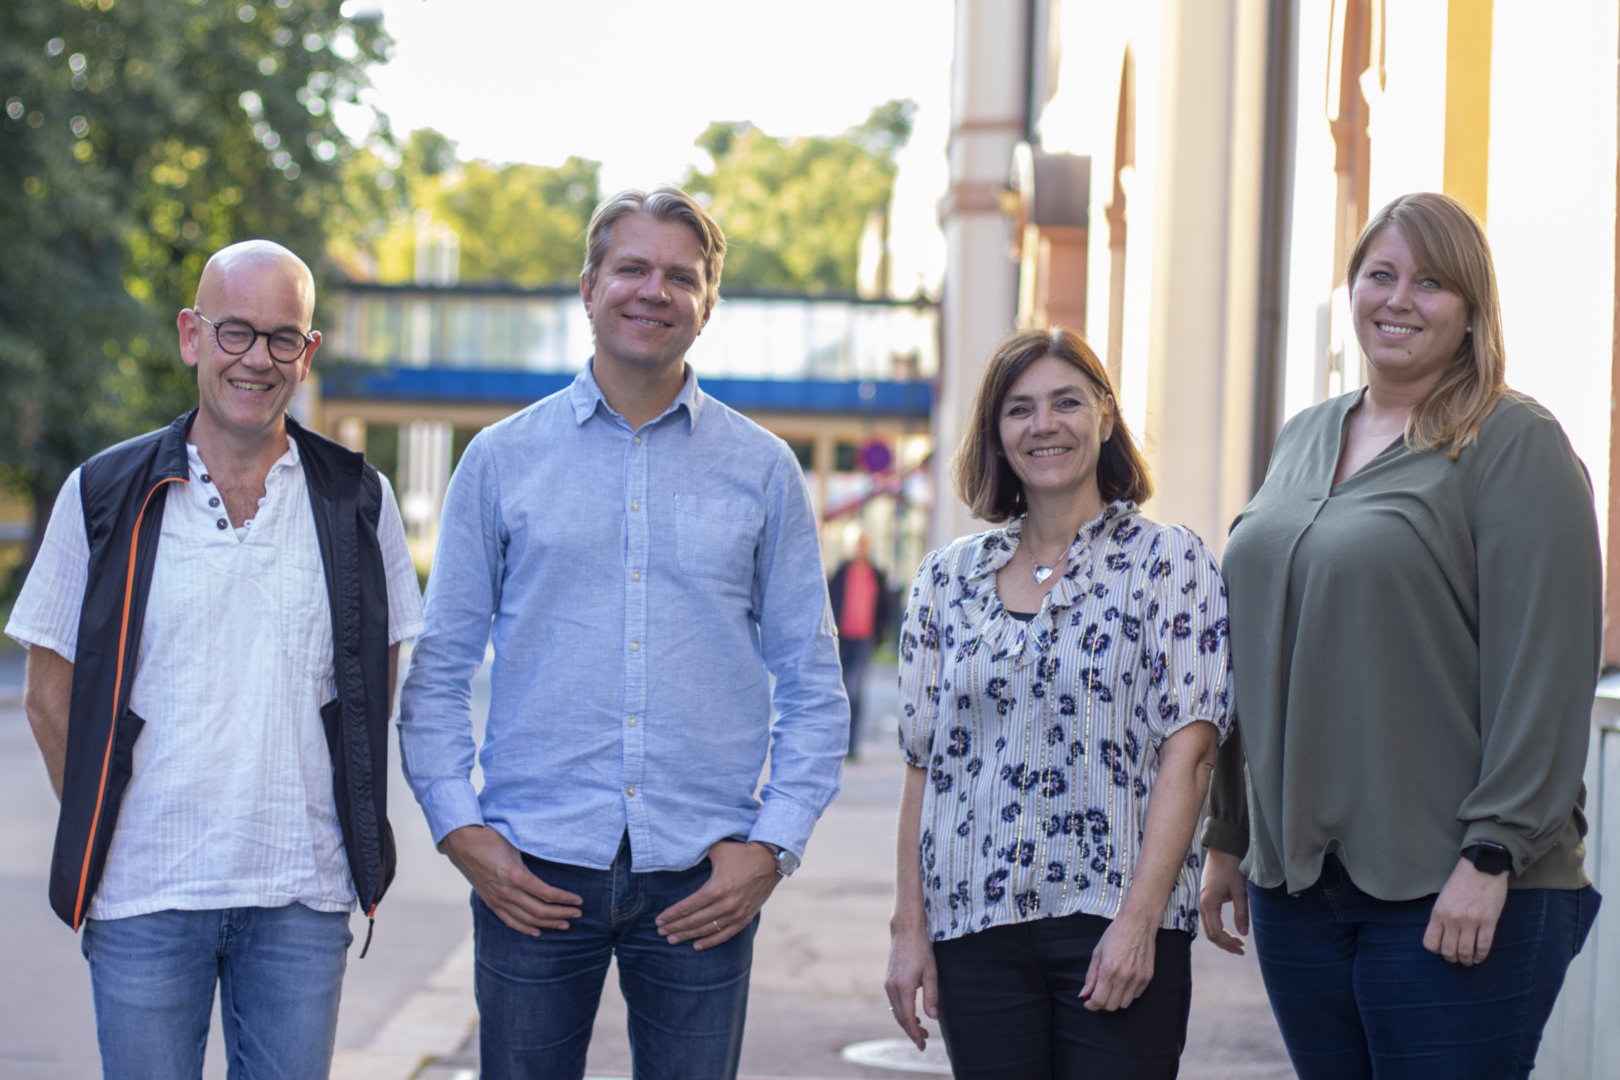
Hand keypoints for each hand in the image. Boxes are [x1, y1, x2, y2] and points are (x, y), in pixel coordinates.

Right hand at [439, 825, 582, 936]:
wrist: (463, 843)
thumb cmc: (492, 838)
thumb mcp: (516, 844)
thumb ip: (533, 856)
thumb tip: (557, 855)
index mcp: (516, 875)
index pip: (547, 894)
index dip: (565, 899)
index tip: (579, 900)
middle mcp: (507, 892)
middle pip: (540, 911)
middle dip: (562, 914)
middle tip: (578, 914)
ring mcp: (498, 900)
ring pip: (527, 919)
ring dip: (548, 924)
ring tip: (565, 924)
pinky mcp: (491, 903)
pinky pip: (510, 921)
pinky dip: (525, 928)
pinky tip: (538, 932)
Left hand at [655, 840, 780, 949]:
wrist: (770, 861)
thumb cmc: (741, 853)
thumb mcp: (718, 850)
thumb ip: (698, 854)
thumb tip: (680, 854)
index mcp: (716, 888)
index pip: (688, 906)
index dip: (671, 915)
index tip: (659, 920)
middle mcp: (726, 904)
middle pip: (693, 921)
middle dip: (675, 927)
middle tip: (661, 932)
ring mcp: (736, 913)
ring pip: (706, 930)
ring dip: (687, 936)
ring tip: (672, 939)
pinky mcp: (745, 918)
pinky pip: (724, 934)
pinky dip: (710, 941)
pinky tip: (696, 945)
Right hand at [884, 920, 937, 1049]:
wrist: (905, 931)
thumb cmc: (921, 950)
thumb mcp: (931, 973)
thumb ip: (932, 996)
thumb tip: (933, 1017)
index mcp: (903, 987)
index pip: (907, 1018)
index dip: (915, 1033)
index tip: (922, 1044)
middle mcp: (892, 988)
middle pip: (900, 1018)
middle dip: (911, 1031)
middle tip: (925, 1040)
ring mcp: (888, 984)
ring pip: (896, 1011)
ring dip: (907, 1022)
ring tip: (922, 1028)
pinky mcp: (888, 981)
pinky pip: (894, 1003)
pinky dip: (902, 1012)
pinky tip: (913, 1014)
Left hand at [1080, 911, 1157, 1010]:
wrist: (1138, 923)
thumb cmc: (1115, 935)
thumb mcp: (1097, 952)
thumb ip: (1090, 976)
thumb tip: (1084, 994)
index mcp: (1108, 970)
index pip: (1099, 1000)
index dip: (1091, 1005)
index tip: (1088, 1003)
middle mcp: (1124, 977)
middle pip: (1111, 1006)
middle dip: (1102, 1003)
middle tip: (1098, 994)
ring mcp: (1138, 978)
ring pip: (1124, 1004)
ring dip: (1115, 1000)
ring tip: (1111, 988)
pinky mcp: (1148, 977)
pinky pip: (1136, 996)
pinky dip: (1128, 994)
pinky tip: (1124, 982)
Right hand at [1198, 848, 1249, 954]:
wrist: (1223, 848)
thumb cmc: (1231, 866)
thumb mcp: (1240, 890)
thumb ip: (1241, 912)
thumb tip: (1243, 933)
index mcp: (1208, 903)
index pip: (1216, 932)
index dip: (1229, 942)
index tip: (1243, 945)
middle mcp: (1202, 904)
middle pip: (1210, 933)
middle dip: (1225, 944)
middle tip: (1242, 950)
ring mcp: (1203, 900)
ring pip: (1209, 927)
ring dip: (1222, 938)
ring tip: (1237, 944)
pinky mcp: (1206, 897)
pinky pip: (1210, 919)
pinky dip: (1219, 928)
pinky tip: (1229, 930)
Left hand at [1423, 856, 1509, 964]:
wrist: (1482, 868)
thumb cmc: (1461, 882)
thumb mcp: (1443, 898)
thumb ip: (1441, 917)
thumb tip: (1442, 937)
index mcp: (1438, 913)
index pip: (1430, 943)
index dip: (1436, 950)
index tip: (1442, 948)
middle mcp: (1453, 919)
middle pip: (1448, 951)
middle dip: (1452, 958)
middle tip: (1456, 958)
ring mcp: (1471, 921)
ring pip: (1465, 952)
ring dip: (1466, 960)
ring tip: (1468, 960)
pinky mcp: (1489, 921)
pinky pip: (1484, 946)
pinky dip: (1481, 955)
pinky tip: (1479, 957)